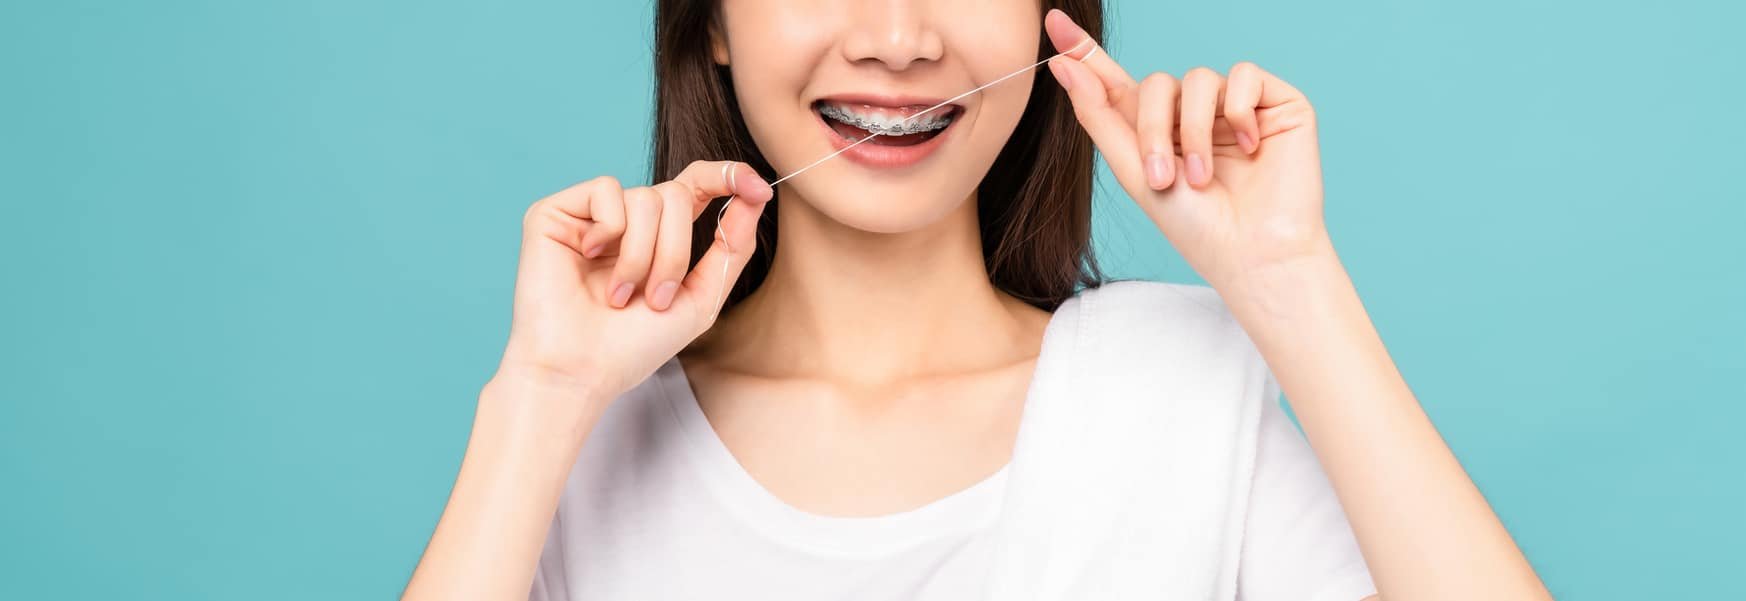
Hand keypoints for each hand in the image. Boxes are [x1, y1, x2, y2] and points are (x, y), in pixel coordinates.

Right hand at [495, 160, 773, 402]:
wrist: (580, 372)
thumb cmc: (633, 346)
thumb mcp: (702, 299)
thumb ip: (732, 246)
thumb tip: (759, 193)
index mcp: (660, 236)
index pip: (698, 186)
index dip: (729, 177)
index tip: (759, 187)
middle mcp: (627, 220)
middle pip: (677, 194)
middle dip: (676, 251)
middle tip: (655, 297)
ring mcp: (591, 215)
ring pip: (646, 197)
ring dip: (644, 255)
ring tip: (620, 295)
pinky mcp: (557, 212)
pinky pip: (607, 190)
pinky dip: (610, 230)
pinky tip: (590, 258)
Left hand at [1043, 9, 1332, 293]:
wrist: (1254, 254)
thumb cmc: (1196, 226)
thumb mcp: (1133, 171)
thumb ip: (1098, 115)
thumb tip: (1062, 64)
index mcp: (1155, 130)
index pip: (1118, 81)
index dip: (1087, 52)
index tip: (1053, 21)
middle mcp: (1194, 113)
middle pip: (1156, 83)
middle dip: (1152, 128)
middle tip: (1162, 178)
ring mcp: (1235, 106)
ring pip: (1198, 78)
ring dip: (1194, 131)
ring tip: (1202, 177)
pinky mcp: (1275, 102)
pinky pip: (1243, 74)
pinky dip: (1239, 110)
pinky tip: (1249, 147)